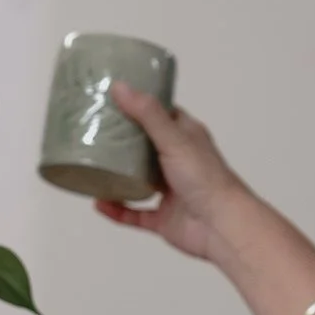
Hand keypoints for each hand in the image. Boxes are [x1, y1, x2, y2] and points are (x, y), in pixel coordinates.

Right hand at [93, 80, 257, 262]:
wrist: (221, 227)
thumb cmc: (205, 178)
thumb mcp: (174, 139)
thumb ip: (147, 114)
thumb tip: (119, 87)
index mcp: (186, 138)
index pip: (162, 115)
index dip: (140, 104)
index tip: (113, 97)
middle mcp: (178, 162)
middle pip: (146, 147)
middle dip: (122, 141)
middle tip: (94, 129)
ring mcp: (171, 192)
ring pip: (138, 181)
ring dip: (117, 176)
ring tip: (92, 166)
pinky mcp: (164, 219)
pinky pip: (135, 214)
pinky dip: (117, 210)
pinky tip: (99, 204)